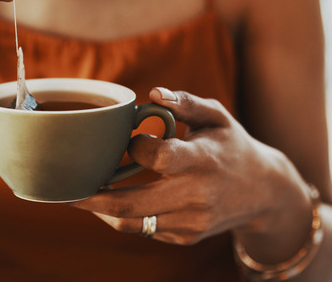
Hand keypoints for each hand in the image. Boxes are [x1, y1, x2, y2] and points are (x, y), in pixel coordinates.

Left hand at [71, 87, 299, 244]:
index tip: (132, 139)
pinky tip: (115, 201)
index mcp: (203, 160)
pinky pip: (145, 230)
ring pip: (133, 223)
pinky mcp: (186, 237)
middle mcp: (197, 196)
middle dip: (92, 198)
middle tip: (67, 188)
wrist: (263, 192)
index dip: (136, 147)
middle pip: (132, 203)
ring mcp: (192, 222)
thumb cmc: (231, 145)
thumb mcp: (217, 116)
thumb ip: (185, 102)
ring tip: (81, 196)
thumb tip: (152, 95)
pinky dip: (125, 216)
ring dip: (102, 211)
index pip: (157, 158)